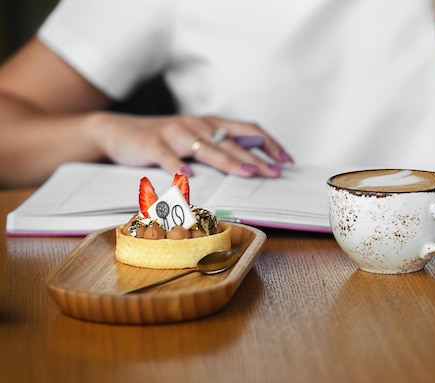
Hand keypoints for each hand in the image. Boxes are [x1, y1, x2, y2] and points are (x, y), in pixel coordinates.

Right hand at [90, 112, 293, 176]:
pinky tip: (189, 177)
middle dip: (255, 159)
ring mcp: (175, 133)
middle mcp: (197, 126)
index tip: (286, 160)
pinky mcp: (153, 143)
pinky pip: (168, 156)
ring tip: (246, 173)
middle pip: (231, 142)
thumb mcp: (196, 139)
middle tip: (274, 173)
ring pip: (206, 148)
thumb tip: (254, 159)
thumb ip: (222, 146)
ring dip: (228, 161)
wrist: (119, 131)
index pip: (249, 131)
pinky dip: (178, 166)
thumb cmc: (164, 140)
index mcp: (211, 124)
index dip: (269, 144)